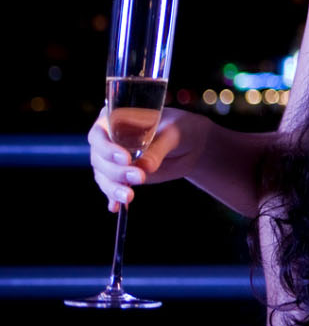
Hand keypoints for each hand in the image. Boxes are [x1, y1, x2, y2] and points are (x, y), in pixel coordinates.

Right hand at [89, 107, 204, 211]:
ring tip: (129, 197)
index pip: (100, 133)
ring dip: (113, 188)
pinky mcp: (122, 175)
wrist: (192, 145)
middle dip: (116, 171)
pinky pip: (111, 187)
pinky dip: (113, 197)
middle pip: (99, 158)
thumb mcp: (173, 134)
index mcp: (117, 118)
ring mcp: (114, 159)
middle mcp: (110, 139)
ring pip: (103, 175)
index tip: (125, 158)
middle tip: (139, 177)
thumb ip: (158, 149)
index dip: (107, 147)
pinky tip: (116, 207)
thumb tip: (145, 166)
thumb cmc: (181, 129)